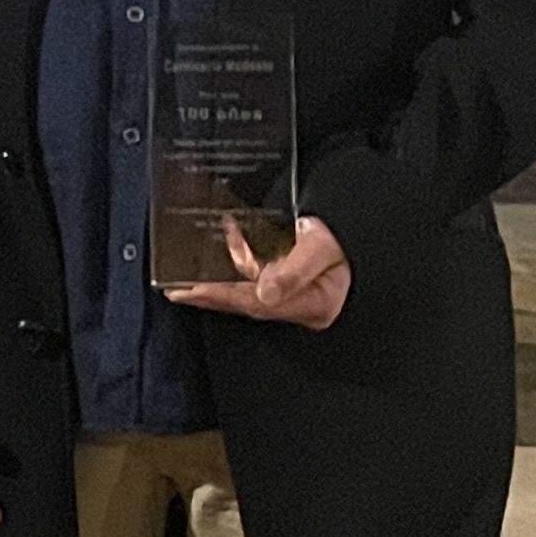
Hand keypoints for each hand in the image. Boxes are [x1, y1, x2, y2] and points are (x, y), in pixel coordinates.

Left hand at [167, 214, 351, 331]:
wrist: (359, 232)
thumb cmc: (345, 239)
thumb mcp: (322, 249)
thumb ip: (294, 272)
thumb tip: (265, 292)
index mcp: (313, 303)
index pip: (257, 304)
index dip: (222, 297)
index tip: (191, 292)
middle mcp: (300, 304)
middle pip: (248, 303)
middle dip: (211, 297)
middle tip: (176, 292)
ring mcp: (295, 295)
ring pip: (248, 291)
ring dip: (218, 282)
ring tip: (186, 281)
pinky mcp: (289, 283)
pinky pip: (255, 278)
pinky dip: (236, 265)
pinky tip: (220, 253)